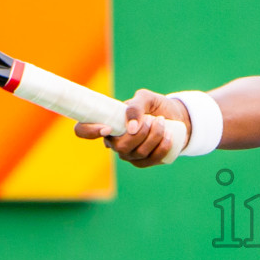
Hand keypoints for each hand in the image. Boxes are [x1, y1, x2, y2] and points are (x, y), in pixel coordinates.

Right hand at [73, 88, 192, 167]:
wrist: (176, 116)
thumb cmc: (155, 106)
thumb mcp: (145, 98)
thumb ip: (135, 106)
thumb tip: (131, 128)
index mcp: (107, 124)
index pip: (82, 131)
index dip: (88, 131)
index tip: (107, 128)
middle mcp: (114, 142)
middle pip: (119, 146)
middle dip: (139, 134)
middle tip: (152, 119)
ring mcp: (129, 155)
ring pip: (137, 153)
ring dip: (154, 137)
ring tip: (162, 122)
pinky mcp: (145, 162)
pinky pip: (151, 159)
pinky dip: (162, 147)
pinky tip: (168, 136)